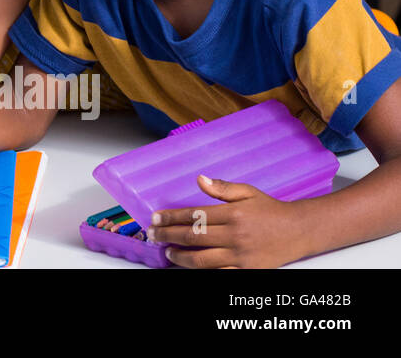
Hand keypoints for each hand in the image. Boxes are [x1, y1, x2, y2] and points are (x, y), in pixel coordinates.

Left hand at [148, 174, 308, 267]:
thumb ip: (222, 188)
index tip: (156, 218)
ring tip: (168, 252)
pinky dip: (203, 272)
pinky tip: (190, 267)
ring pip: (203, 259)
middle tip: (153, 235)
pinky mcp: (248, 270)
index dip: (171, 217)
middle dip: (169, 235)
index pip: (193, 215)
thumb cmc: (271, 210)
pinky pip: (220, 273)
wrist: (300, 230)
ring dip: (181, 256)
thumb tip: (199, 179)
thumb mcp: (247, 192)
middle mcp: (235, 235)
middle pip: (193, 236)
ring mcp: (241, 255)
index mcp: (233, 214)